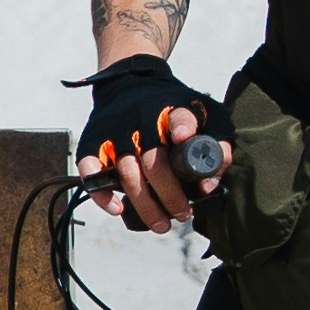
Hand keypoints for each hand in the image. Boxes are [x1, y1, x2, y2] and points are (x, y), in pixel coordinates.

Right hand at [80, 54, 227, 235]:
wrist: (130, 84)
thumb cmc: (173, 111)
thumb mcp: (205, 115)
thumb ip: (218, 144)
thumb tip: (209, 183)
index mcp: (172, 109)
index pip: (179, 117)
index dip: (182, 129)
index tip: (184, 139)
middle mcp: (141, 119)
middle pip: (154, 161)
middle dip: (170, 194)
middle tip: (183, 214)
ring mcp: (115, 132)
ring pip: (127, 173)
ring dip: (145, 205)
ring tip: (162, 224)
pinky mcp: (93, 142)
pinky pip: (91, 170)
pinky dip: (102, 193)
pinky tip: (118, 209)